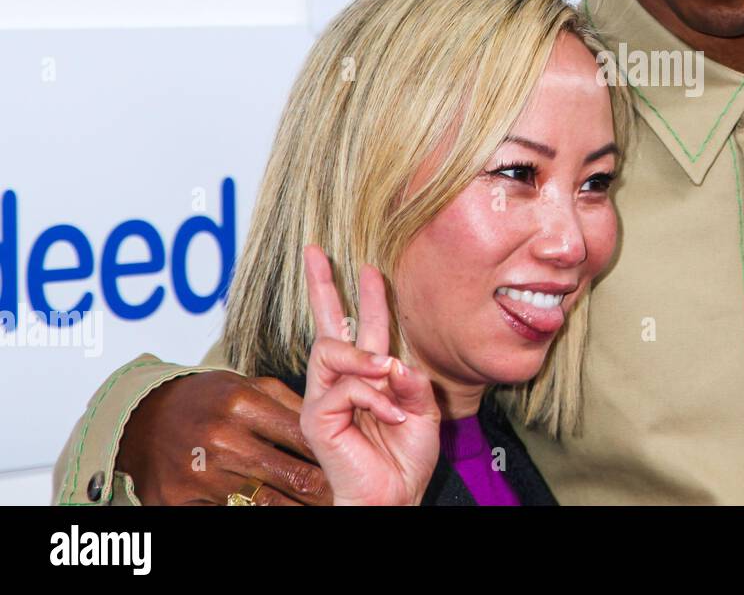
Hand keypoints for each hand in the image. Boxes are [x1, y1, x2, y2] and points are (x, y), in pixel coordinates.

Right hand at [117, 371, 331, 505]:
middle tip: (347, 497)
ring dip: (300, 509)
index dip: (334, 455)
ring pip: (269, 504)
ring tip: (325, 510)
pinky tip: (284, 513)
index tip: (355, 466)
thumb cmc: (208, 399)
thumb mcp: (249, 387)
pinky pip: (234, 516)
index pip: (306, 438)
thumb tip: (337, 417)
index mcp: (242, 403)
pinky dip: (259, 516)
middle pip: (293, 476)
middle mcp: (223, 439)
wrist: (143, 420)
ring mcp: (202, 473)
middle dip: (325, 490)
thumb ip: (293, 403)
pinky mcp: (183, 501)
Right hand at [299, 244, 440, 505]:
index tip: (367, 266)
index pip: (363, 328)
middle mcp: (341, 381)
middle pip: (327, 324)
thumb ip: (411, 381)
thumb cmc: (404, 459)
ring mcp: (324, 397)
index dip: (366, 297)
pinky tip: (392, 414)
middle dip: (322, 285)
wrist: (393, 497)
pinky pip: (345, 387)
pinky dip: (374, 397)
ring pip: (332, 349)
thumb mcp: (423, 411)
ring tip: (388, 372)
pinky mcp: (316, 417)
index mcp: (368, 377)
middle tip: (315, 251)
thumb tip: (395, 362)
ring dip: (365, 356)